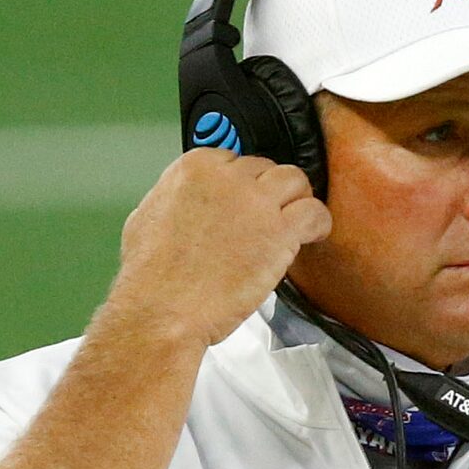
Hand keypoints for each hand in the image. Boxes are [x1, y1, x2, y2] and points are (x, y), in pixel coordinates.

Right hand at [111, 150, 332, 348]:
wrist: (162, 308)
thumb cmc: (151, 276)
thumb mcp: (150, 215)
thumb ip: (177, 200)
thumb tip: (189, 204)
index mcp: (195, 167)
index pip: (236, 160)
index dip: (245, 185)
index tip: (247, 202)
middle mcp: (227, 176)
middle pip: (266, 169)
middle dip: (269, 194)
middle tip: (269, 219)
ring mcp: (255, 201)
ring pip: (295, 181)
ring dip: (297, 201)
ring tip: (294, 224)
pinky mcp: (278, 231)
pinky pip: (314, 212)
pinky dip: (318, 223)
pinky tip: (312, 235)